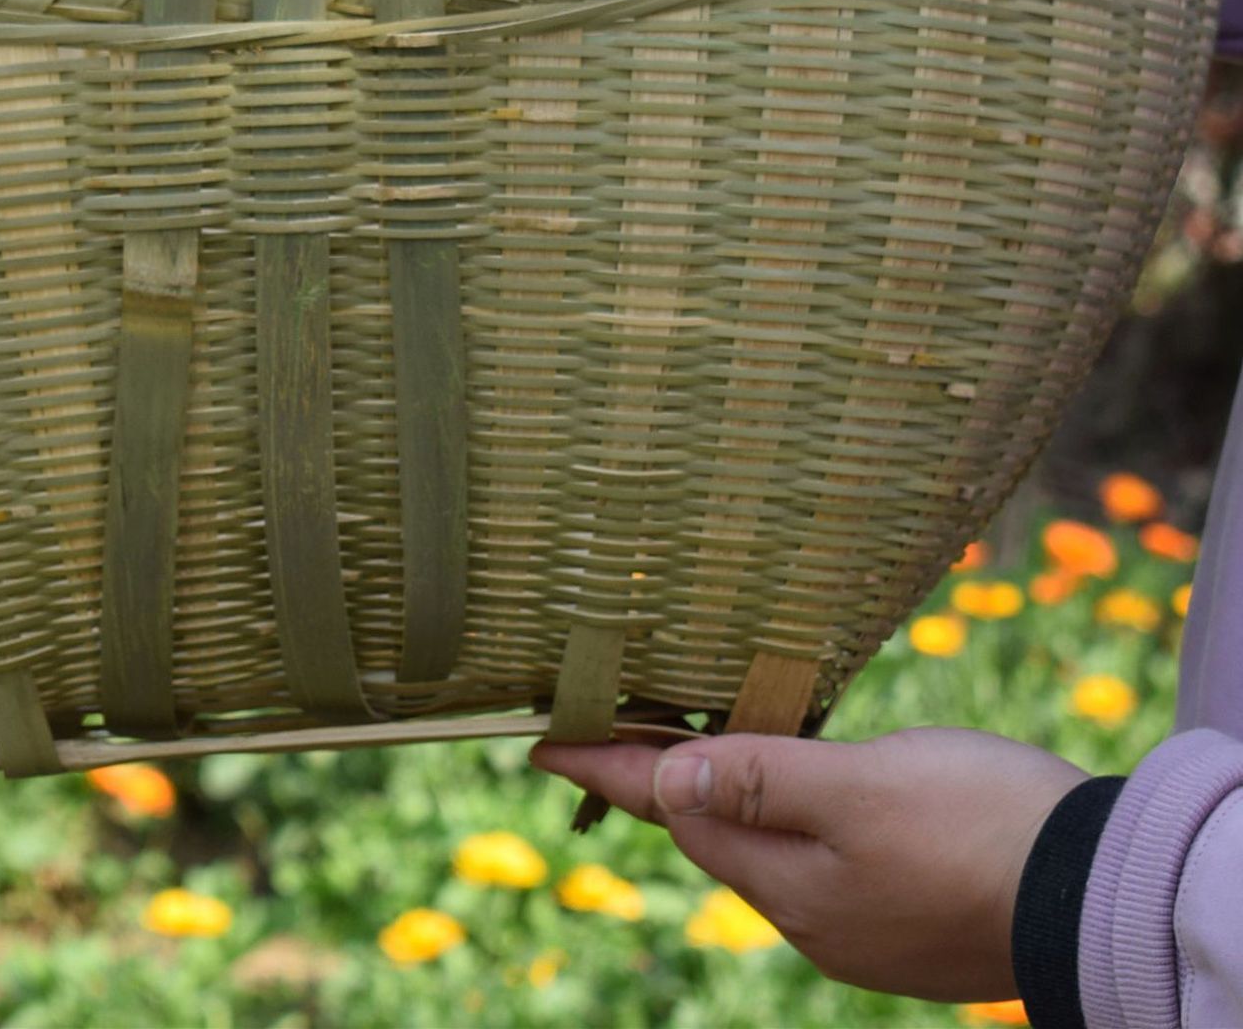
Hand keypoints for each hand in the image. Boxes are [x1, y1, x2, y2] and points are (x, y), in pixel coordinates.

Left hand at [533, 726, 1087, 1003]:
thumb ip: (758, 783)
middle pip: (715, 832)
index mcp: (789, 886)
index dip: (608, 770)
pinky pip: (823, 855)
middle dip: (667, 777)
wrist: (1103, 893)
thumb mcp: (858, 788)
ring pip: (770, 844)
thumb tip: (662, 782)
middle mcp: (814, 916)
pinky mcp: (907, 911)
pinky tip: (804, 785)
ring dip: (733, 792)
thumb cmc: (977, 827)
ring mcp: (863, 922)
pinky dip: (795, 812)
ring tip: (697, 743)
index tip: (544, 746)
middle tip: (620, 725)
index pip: (671, 813)